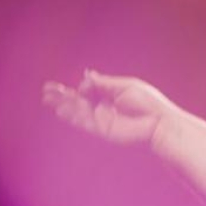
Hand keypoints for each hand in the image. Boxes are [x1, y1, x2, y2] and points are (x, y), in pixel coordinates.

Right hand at [42, 70, 176, 147]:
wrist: (159, 123)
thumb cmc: (148, 103)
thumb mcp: (125, 86)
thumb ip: (104, 83)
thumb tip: (87, 75)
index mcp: (112, 95)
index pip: (90, 89)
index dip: (83, 85)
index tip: (85, 83)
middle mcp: (105, 108)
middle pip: (79, 101)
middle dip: (63, 95)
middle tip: (47, 89)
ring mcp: (103, 120)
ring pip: (78, 111)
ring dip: (62, 104)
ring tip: (46, 97)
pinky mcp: (103, 130)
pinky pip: (83, 122)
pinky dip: (71, 115)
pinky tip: (59, 109)